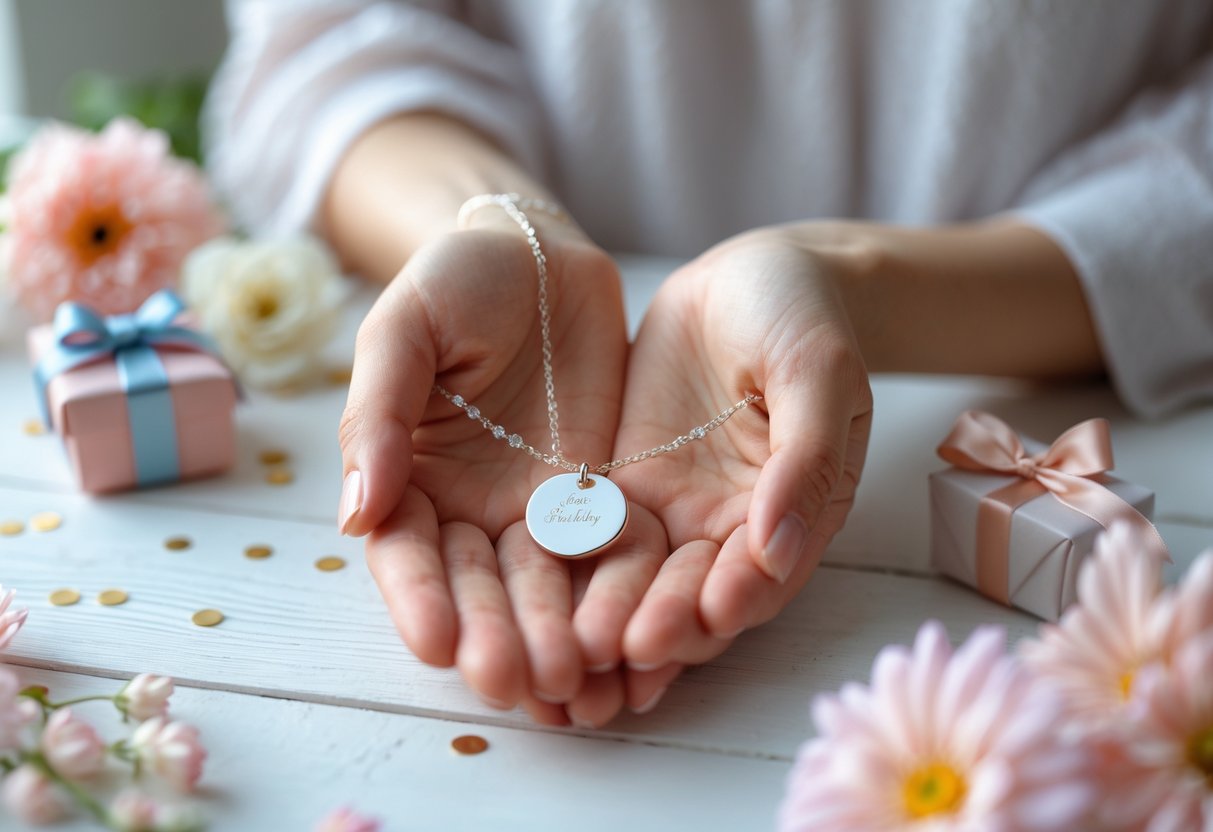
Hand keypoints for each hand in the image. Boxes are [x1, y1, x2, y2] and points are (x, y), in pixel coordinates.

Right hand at [337, 221, 628, 709]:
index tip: (436, 642)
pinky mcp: (599, 496)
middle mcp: (470, 508)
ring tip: (574, 680)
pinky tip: (627, 639)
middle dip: (493, 634)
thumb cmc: (454, 280)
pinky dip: (615, 595)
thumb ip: (378, 414)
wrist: (538, 253)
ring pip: (545, 584)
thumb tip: (356, 514)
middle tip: (516, 681)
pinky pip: (609, 550)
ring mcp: (537, 507)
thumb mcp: (402, 329)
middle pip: (479, 584)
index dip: (418, 599)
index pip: (408, 553)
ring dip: (556, 634)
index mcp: (408, 477)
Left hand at [596, 227, 872, 685]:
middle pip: (693, 595)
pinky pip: (593, 536)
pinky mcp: (623, 487)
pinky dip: (571, 573)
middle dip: (661, 627)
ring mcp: (673, 509)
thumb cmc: (803, 317)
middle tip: (618, 652)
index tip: (704, 619)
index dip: (734, 600)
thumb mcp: (817, 373)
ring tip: (571, 653)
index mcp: (795, 512)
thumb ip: (806, 457)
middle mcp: (729, 526)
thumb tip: (777, 549)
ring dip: (609, 619)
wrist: (751, 275)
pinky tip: (533, 599)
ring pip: (638, 580)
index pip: (762, 576)